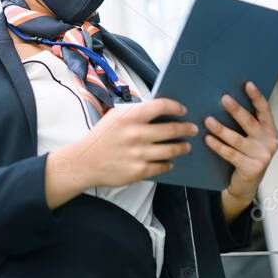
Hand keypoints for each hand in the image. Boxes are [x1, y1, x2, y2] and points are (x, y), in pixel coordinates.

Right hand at [74, 97, 197, 187]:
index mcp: (129, 117)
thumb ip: (136, 112)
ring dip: (183, 147)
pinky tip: (170, 160)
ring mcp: (138, 154)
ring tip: (186, 146)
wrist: (85, 162)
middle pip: (172, 129)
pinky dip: (169, 163)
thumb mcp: (115, 116)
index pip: (161, 106)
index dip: (176, 107)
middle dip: (187, 128)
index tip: (183, 110)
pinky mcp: (139, 171)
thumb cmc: (101, 137)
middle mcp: (136, 134)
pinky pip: (163, 166)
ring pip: (172, 150)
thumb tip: (161, 110)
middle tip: (193, 129)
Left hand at [204, 81, 277, 203]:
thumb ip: (245, 123)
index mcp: (271, 130)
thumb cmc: (245, 154)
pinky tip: (208, 139)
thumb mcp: (250, 138)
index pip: (265, 110)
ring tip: (208, 120)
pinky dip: (218, 146)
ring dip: (221, 129)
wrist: (245, 184)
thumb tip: (225, 99)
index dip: (256, 97)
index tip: (247, 84)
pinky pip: (231, 154)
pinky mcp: (252, 168)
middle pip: (250, 122)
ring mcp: (262, 156)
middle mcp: (270, 142)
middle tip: (223, 98)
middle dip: (236, 110)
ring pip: (237, 139)